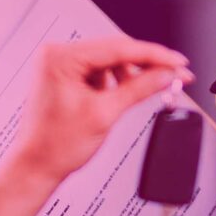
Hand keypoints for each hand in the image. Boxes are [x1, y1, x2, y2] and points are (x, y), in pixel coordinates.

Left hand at [10, 37, 191, 187]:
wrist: (37, 167)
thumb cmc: (55, 145)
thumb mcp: (105, 114)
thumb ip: (139, 89)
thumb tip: (165, 75)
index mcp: (62, 58)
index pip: (119, 48)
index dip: (155, 56)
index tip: (178, 63)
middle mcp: (59, 56)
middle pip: (116, 51)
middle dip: (146, 65)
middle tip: (174, 76)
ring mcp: (62, 66)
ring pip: (111, 61)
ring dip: (130, 76)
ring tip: (141, 93)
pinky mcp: (67, 78)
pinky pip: (100, 72)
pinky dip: (116, 83)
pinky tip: (122, 96)